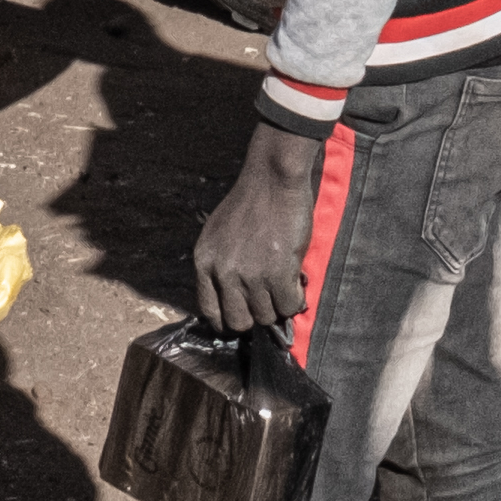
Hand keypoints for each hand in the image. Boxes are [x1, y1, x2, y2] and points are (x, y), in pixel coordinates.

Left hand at [190, 124, 322, 332]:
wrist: (273, 179)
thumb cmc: (251, 202)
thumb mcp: (219, 234)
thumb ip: (221, 265)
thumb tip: (235, 298)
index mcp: (204, 262)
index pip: (210, 312)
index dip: (229, 319)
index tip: (244, 315)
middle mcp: (223, 272)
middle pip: (239, 322)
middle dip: (256, 315)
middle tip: (269, 298)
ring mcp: (250, 275)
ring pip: (267, 316)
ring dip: (279, 304)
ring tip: (286, 282)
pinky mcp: (277, 273)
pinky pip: (289, 306)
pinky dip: (296, 299)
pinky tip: (297, 280)